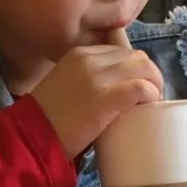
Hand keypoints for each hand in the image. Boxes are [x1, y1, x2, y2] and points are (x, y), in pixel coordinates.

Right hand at [32, 45, 162, 158]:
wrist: (31, 136)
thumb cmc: (45, 117)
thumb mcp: (63, 84)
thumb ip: (84, 78)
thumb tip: (109, 88)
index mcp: (79, 53)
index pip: (119, 50)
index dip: (133, 67)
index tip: (136, 84)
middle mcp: (90, 59)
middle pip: (136, 56)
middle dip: (149, 74)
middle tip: (150, 95)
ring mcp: (100, 77)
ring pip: (143, 67)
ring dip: (154, 84)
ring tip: (152, 102)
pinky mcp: (108, 97)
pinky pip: (142, 88)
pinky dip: (151, 96)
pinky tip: (149, 107)